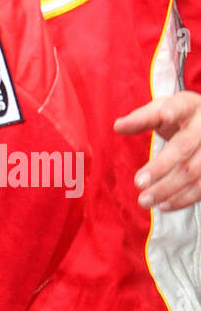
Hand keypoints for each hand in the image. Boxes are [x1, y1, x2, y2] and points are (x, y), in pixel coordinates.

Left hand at [114, 91, 200, 210]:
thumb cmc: (178, 116)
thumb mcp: (160, 111)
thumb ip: (141, 119)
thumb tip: (117, 126)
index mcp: (189, 106)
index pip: (180, 106)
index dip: (173, 110)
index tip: (164, 115)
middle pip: (184, 146)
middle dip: (161, 166)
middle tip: (138, 182)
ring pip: (194, 171)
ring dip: (169, 189)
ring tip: (144, 200)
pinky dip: (183, 199)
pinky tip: (163, 205)